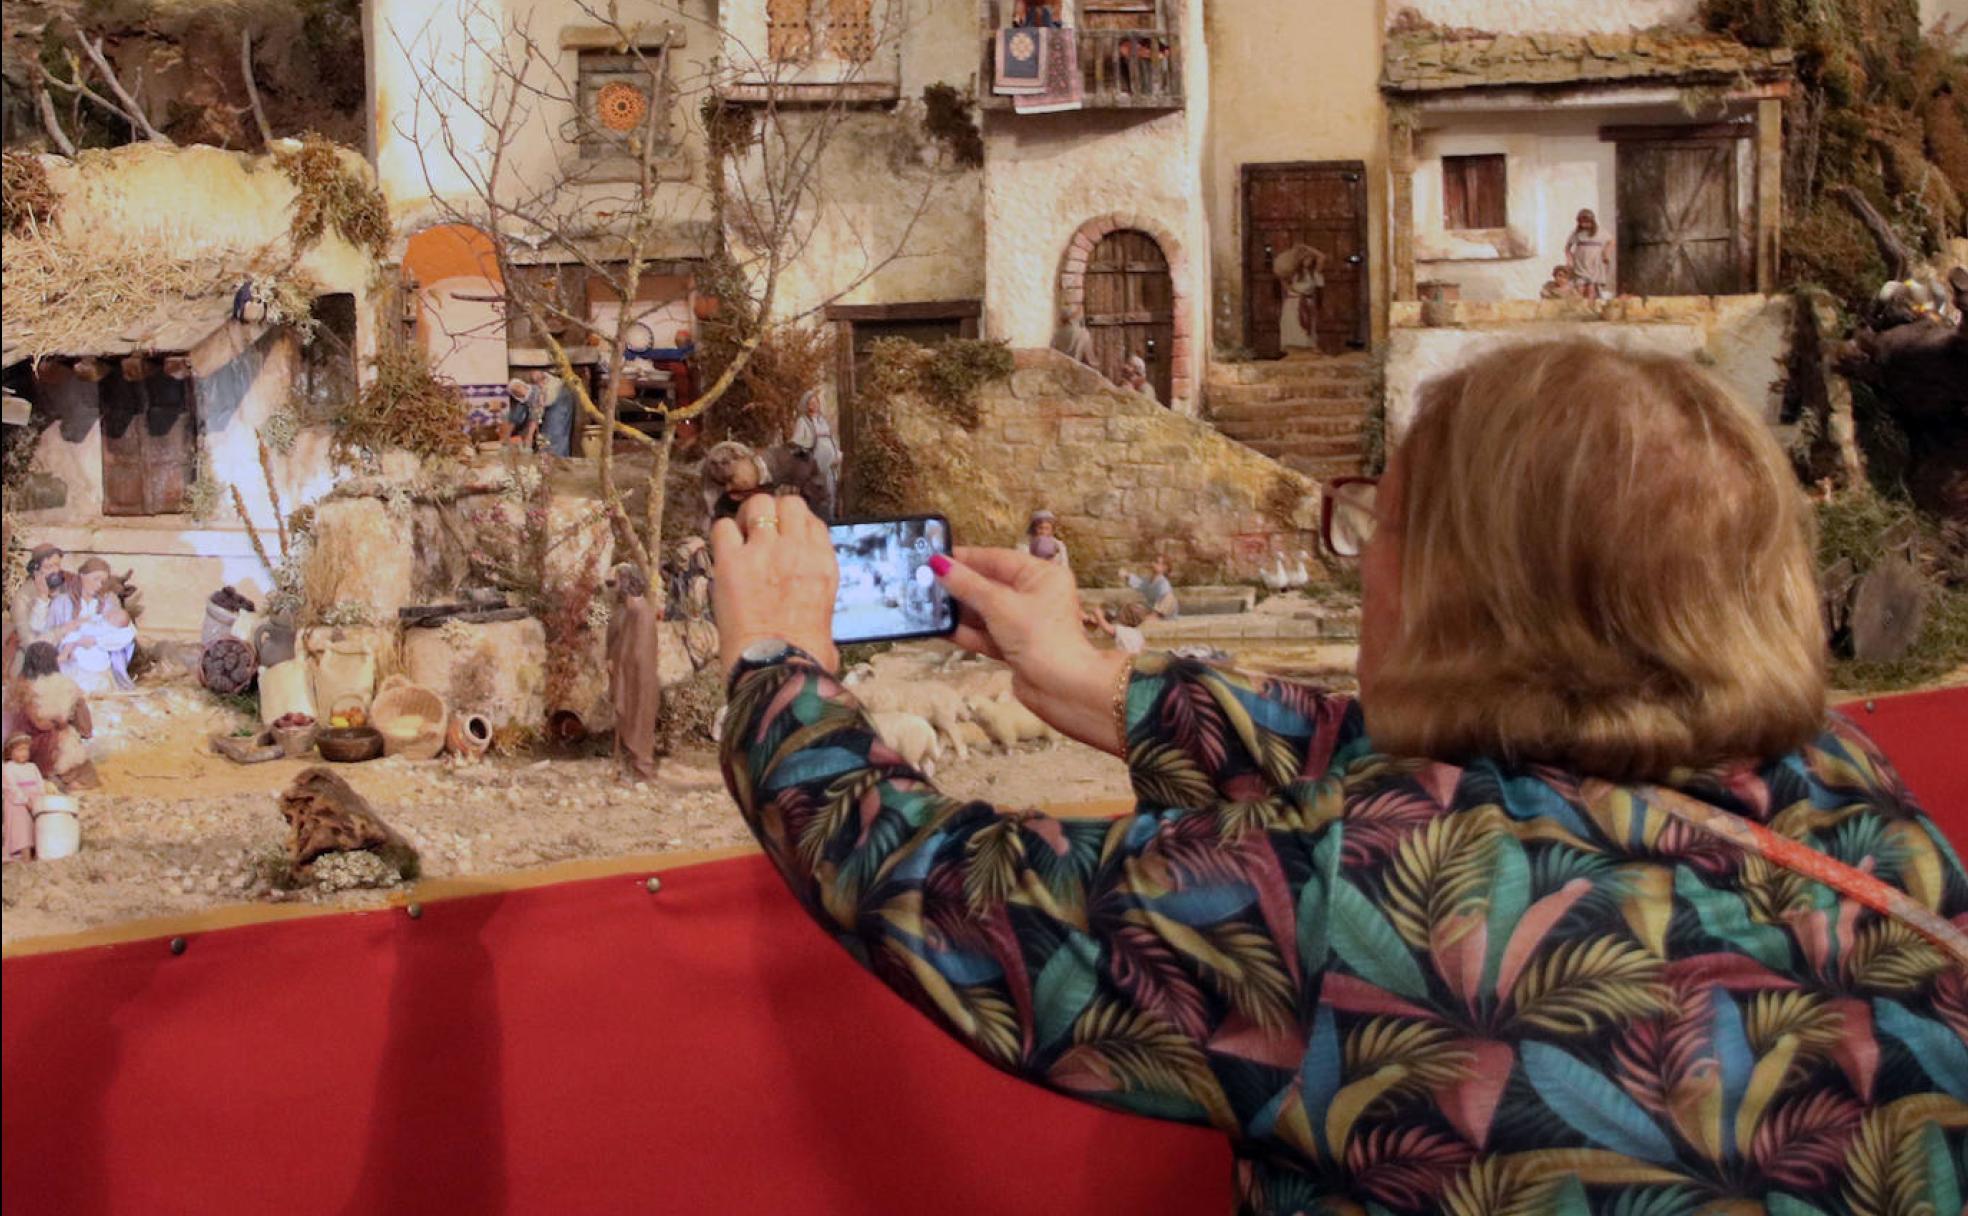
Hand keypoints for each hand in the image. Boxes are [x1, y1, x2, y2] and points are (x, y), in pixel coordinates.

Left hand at [710, 493, 839, 674]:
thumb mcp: (826, 616)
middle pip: (789, 504)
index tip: (785, 536)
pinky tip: (723, 551)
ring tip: (741, 535)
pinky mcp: (732, 562)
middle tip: (761, 530)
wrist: (779, 668)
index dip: (795, 525)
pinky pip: (723, 527)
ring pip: (758, 504)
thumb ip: (817, 594)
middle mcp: (797, 550)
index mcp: (823, 564)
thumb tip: (810, 605)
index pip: (812, 521)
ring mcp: (764, 552)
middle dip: (774, 512)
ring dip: (748, 516)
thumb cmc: (804, 654)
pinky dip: (722, 534)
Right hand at [931, 548, 1130, 753]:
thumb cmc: (1043, 640)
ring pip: (985, 612)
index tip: (936, 557)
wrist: (1063, 690)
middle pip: (989, 585)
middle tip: (926, 582)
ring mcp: (1025, 623)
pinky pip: (986, 634)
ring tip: (928, 605)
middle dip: (959, 586)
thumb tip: (940, 565)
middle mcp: (1035, 597)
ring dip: (959, 611)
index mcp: (1042, 576)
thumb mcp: (999, 605)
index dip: (966, 558)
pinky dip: (967, 633)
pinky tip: (942, 629)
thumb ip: (968, 585)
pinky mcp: (1015, 647)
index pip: (997, 559)